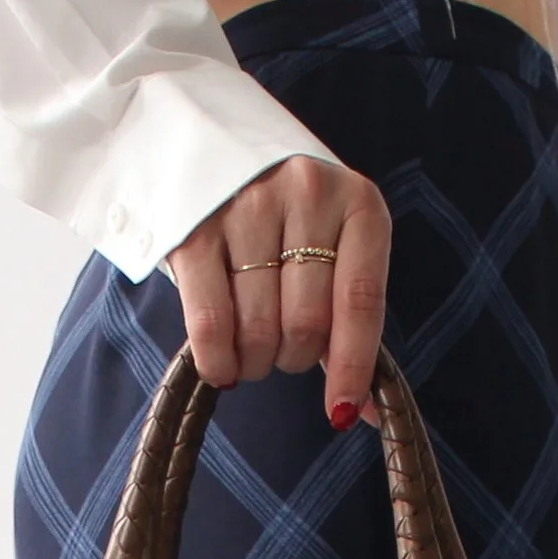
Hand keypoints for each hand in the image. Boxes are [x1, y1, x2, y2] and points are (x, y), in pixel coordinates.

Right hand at [165, 155, 390, 426]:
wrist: (216, 146)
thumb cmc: (287, 220)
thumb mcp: (332, 252)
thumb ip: (347, 324)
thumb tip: (361, 412)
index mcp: (358, 204)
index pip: (360, 300)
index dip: (351, 364)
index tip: (338, 411)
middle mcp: (306, 195)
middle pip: (306, 322)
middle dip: (293, 358)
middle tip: (281, 352)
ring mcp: (248, 206)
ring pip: (258, 328)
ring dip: (255, 362)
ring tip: (251, 351)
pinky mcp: (195, 229)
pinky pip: (210, 322)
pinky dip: (218, 361)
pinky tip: (222, 368)